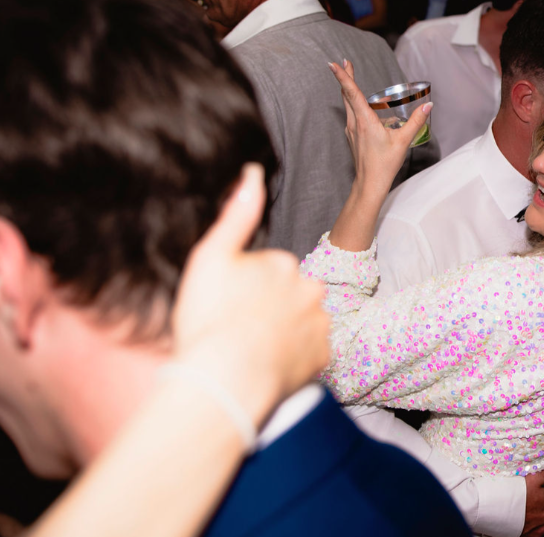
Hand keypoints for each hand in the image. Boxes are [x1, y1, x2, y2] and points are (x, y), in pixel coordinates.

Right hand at [171, 163, 329, 425]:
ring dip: (284, 334)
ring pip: (301, 324)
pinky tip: (270, 365)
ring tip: (253, 351)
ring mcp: (320, 324)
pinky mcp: (324, 357)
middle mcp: (311, 289)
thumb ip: (237, 214)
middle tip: (240, 330)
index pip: (267, 273)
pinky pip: (310, 354)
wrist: (225, 379)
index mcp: (283, 263)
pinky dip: (294, 359)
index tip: (227, 308)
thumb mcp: (210, 257)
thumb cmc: (209, 319)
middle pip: (289, 296)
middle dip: (270, 309)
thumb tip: (253, 172)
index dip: (245, 292)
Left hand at [329, 60, 429, 202]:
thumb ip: (416, 121)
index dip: (343, 76)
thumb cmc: (384, 164)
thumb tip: (428, 105)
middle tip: (344, 62)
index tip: (333, 63)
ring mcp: (351, 130)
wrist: (369, 184)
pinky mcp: (352, 135)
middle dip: (345, 77)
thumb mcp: (403, 141)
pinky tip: (366, 108)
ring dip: (349, 89)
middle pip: (346, 94)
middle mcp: (354, 123)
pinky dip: (355, 104)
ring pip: (347, 104)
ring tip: (351, 77)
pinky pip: (352, 114)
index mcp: (365, 121)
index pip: (351, 93)